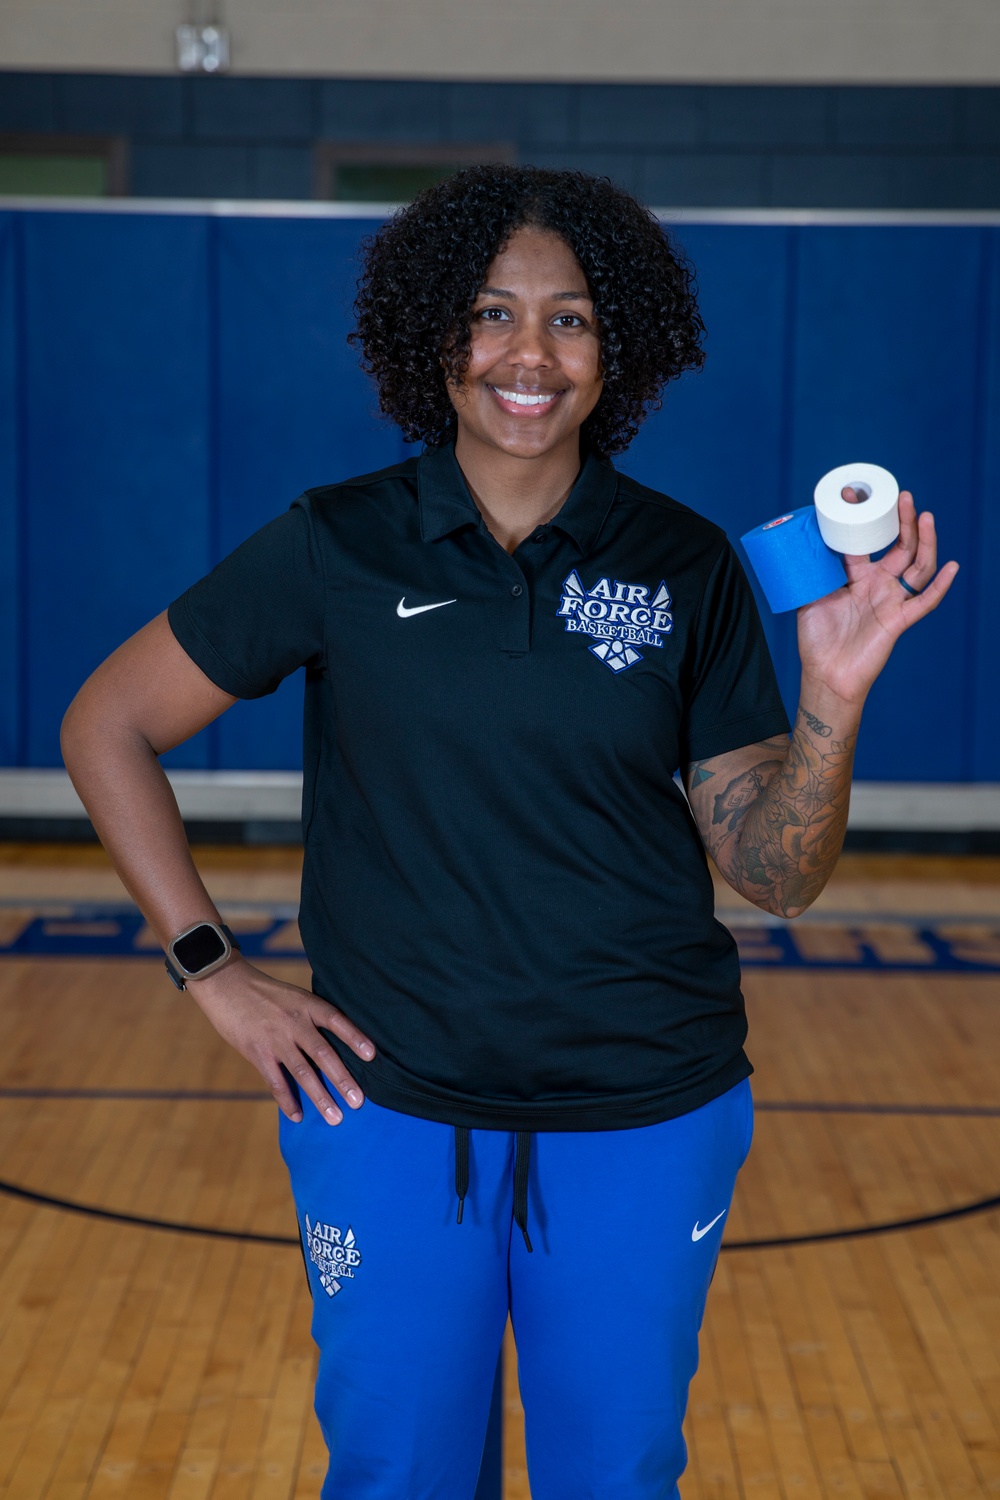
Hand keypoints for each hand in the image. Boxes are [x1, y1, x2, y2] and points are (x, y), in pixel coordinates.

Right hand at [188, 956, 375, 1123]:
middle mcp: (294, 1022)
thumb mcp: (294, 996)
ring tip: (335, 1117)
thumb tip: (334, 1044)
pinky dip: (287, 1100)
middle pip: (323, 1053)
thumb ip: (311, 1017)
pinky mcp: (257, 1052)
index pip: (337, 1021)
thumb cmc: (264, 993)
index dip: (355, 1038)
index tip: (372, 1056)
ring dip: (320, 1096)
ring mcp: (275, 1039)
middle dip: (342, 1079)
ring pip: (302, 1072)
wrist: (226, 985)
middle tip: (358, 1102)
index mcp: (307, 1005)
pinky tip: (298, 1115)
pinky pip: (275, 1081)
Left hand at [796, 490, 958, 708]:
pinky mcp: (898, 622)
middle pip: (901, 548)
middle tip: (903, 497)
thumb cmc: (817, 640)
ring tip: (926, 516)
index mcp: (858, 578)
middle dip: (905, 522)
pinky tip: (951, 568)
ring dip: (925, 542)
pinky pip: (924, 603)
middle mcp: (879, 586)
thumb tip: (804, 542)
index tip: (858, 496)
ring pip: (917, 567)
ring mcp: (891, 602)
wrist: (825, 675)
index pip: (868, 543)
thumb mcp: (810, 597)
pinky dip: (940, 586)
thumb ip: (813, 573)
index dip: (867, 521)